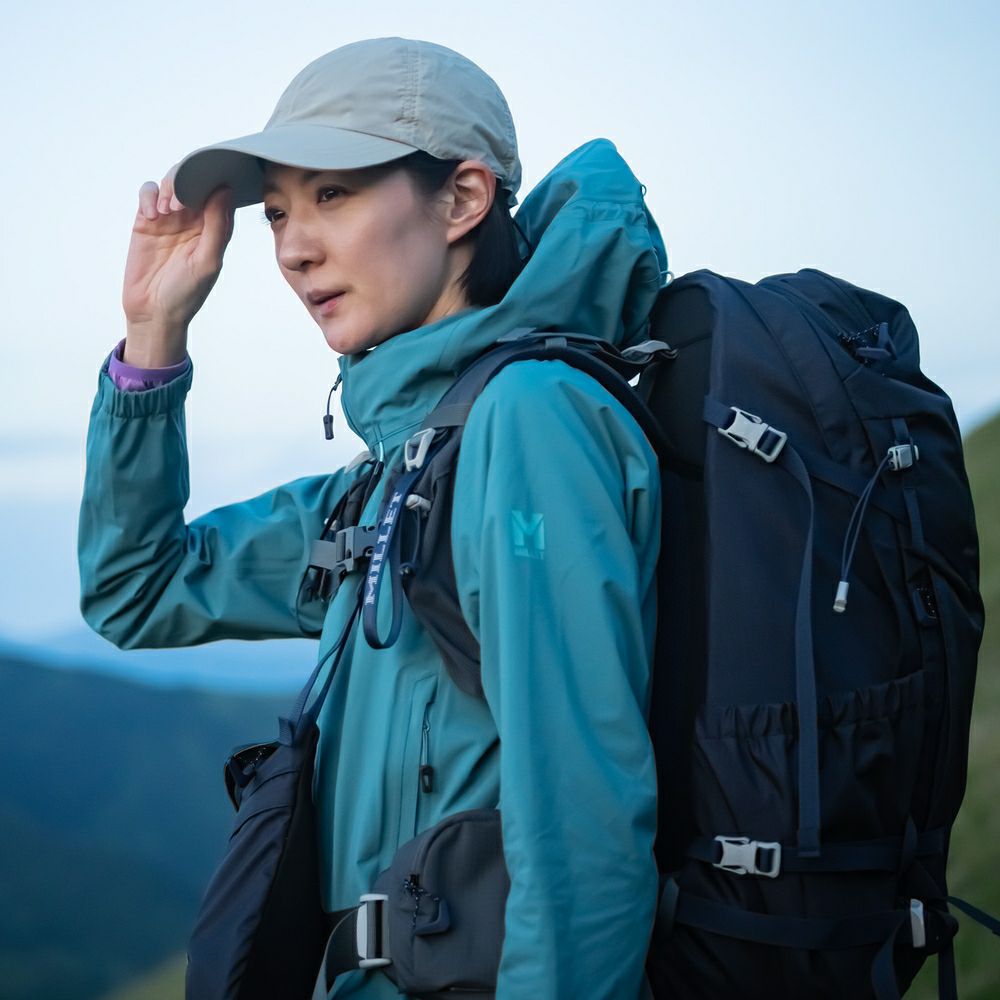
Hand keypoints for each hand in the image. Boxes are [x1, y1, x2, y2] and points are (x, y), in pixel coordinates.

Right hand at [122, 162, 234, 365]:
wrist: (154, 311)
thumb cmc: (187, 292)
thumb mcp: (207, 261)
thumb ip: (217, 227)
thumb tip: (224, 190)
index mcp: (215, 228)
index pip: (218, 192)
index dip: (213, 182)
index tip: (206, 186)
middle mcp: (194, 219)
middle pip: (193, 180)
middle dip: (187, 181)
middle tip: (180, 203)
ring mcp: (169, 219)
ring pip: (170, 182)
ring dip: (168, 187)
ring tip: (167, 212)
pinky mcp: (146, 221)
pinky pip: (148, 194)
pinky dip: (149, 197)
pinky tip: (152, 216)